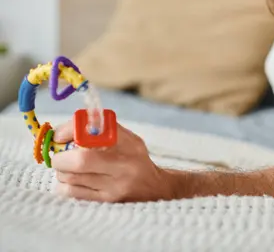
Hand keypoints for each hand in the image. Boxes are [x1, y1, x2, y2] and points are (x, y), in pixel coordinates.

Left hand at [51, 119, 172, 202]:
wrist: (155, 189)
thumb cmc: (135, 159)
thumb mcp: (128, 139)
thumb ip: (102, 130)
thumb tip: (65, 130)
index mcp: (128, 146)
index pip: (93, 136)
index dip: (70, 132)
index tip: (60, 136)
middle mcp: (124, 167)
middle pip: (80, 161)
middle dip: (60, 158)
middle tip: (58, 156)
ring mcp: (114, 187)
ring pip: (71, 179)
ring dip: (62, 172)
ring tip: (68, 168)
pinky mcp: (106, 202)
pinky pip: (73, 194)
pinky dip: (65, 186)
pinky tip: (72, 181)